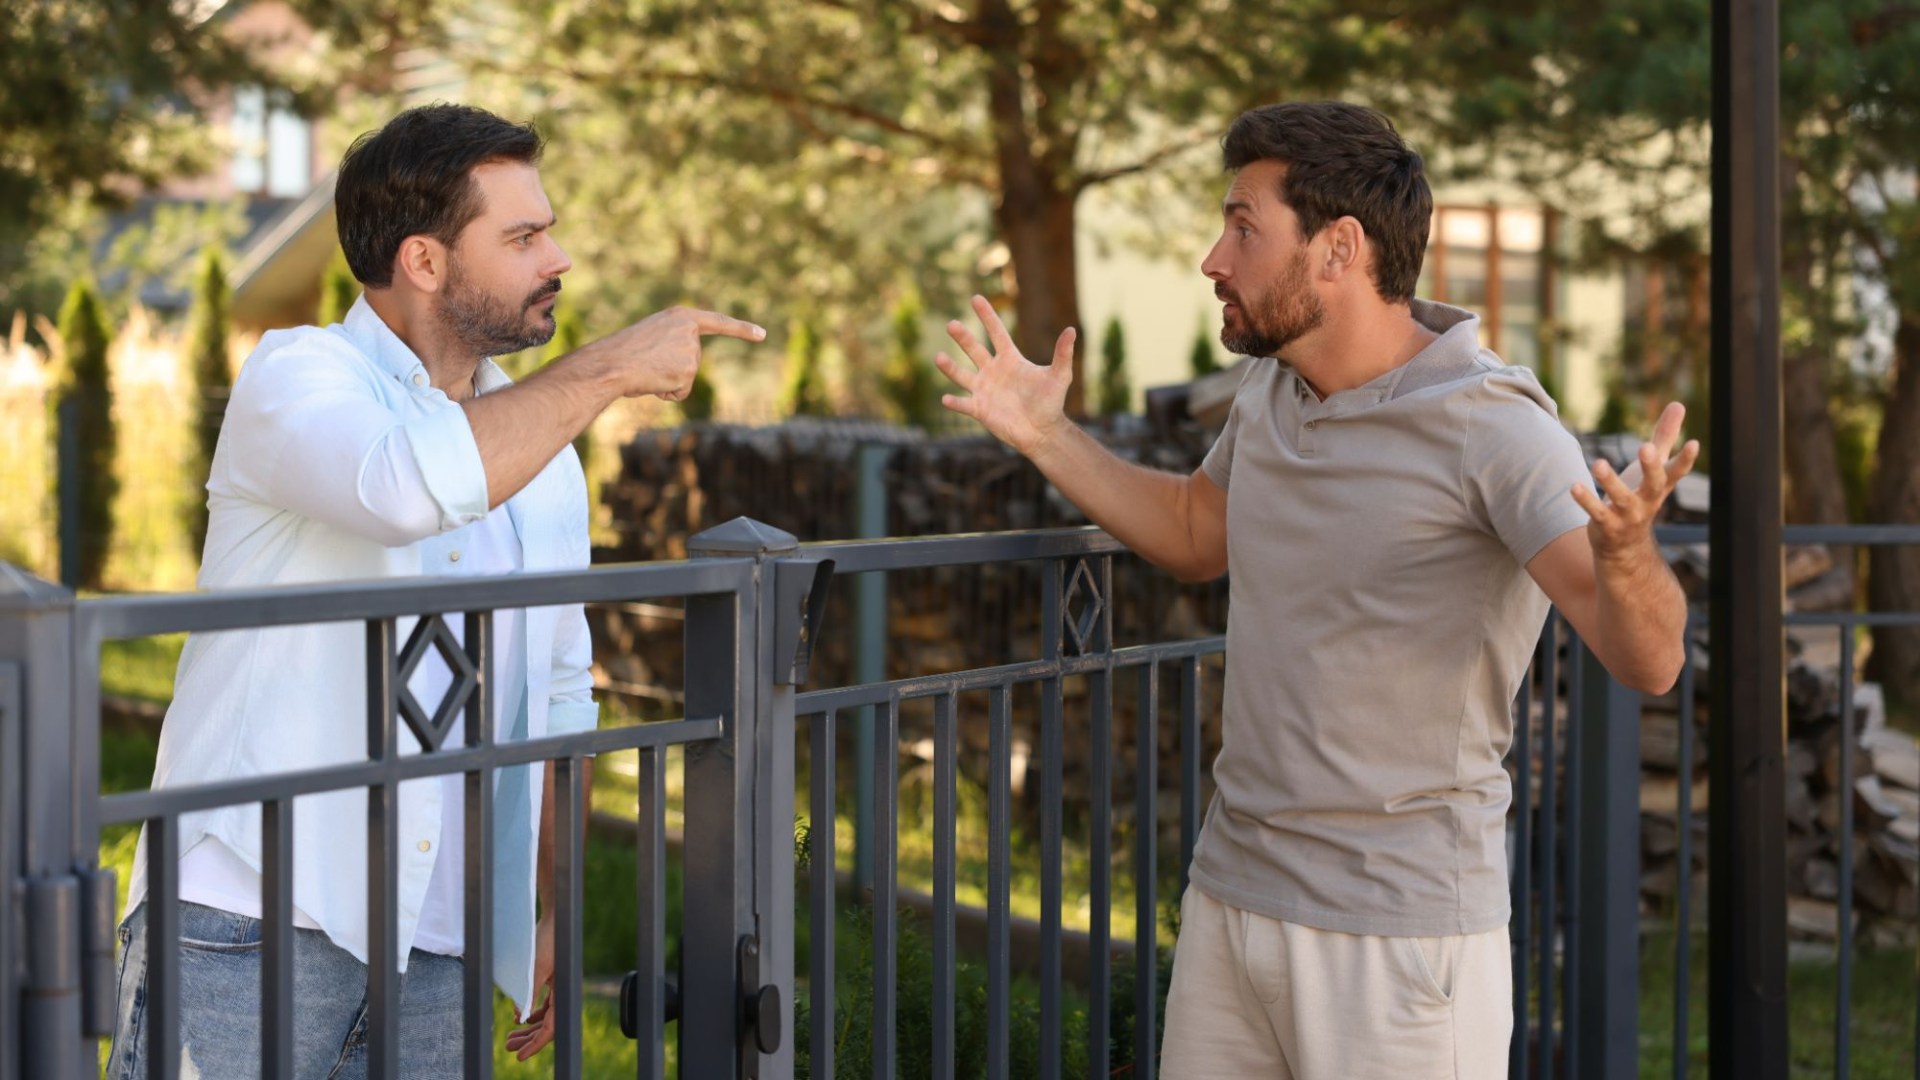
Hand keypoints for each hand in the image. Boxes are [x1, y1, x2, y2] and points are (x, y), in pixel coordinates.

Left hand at [505, 911, 556, 1060]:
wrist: (554, 919)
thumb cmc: (546, 942)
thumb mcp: (535, 970)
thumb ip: (529, 994)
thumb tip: (519, 1017)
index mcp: (562, 993)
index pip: (551, 1028)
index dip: (536, 1044)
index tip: (520, 1056)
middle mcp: (562, 993)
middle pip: (547, 1025)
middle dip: (528, 1039)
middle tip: (508, 1047)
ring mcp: (557, 988)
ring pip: (544, 1017)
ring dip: (527, 1029)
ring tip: (510, 1037)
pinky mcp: (551, 980)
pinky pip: (543, 1005)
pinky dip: (531, 1014)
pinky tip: (519, 1018)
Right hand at [583, 306, 763, 400]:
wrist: (610, 364)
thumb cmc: (620, 352)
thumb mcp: (650, 338)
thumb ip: (671, 345)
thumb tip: (681, 369)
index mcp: (681, 317)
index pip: (718, 323)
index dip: (742, 329)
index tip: (762, 334)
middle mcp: (690, 331)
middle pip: (693, 361)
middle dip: (673, 370)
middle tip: (647, 364)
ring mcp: (691, 351)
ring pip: (686, 378)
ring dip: (667, 381)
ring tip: (646, 371)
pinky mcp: (688, 372)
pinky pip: (681, 392)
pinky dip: (667, 393)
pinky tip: (652, 382)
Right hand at [935, 295, 1075, 456]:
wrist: (1042, 431)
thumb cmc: (1051, 402)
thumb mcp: (1059, 377)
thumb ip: (1062, 354)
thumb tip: (1071, 330)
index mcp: (1010, 360)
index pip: (996, 333)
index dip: (987, 316)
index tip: (976, 298)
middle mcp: (993, 371)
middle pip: (974, 350)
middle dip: (963, 337)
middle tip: (951, 324)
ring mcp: (984, 390)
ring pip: (962, 375)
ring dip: (949, 367)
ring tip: (938, 357)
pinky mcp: (980, 409)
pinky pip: (964, 404)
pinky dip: (955, 402)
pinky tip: (946, 398)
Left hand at [1572, 401, 1700, 562]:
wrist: (1626, 547)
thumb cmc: (1640, 497)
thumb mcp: (1653, 468)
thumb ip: (1664, 437)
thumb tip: (1679, 404)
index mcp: (1660, 485)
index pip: (1676, 471)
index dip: (1686, 459)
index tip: (1693, 442)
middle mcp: (1648, 501)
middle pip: (1654, 483)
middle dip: (1651, 466)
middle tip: (1646, 447)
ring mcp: (1629, 516)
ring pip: (1622, 498)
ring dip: (1610, 482)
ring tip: (1598, 463)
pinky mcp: (1607, 525)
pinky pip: (1596, 513)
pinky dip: (1586, 500)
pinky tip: (1573, 486)